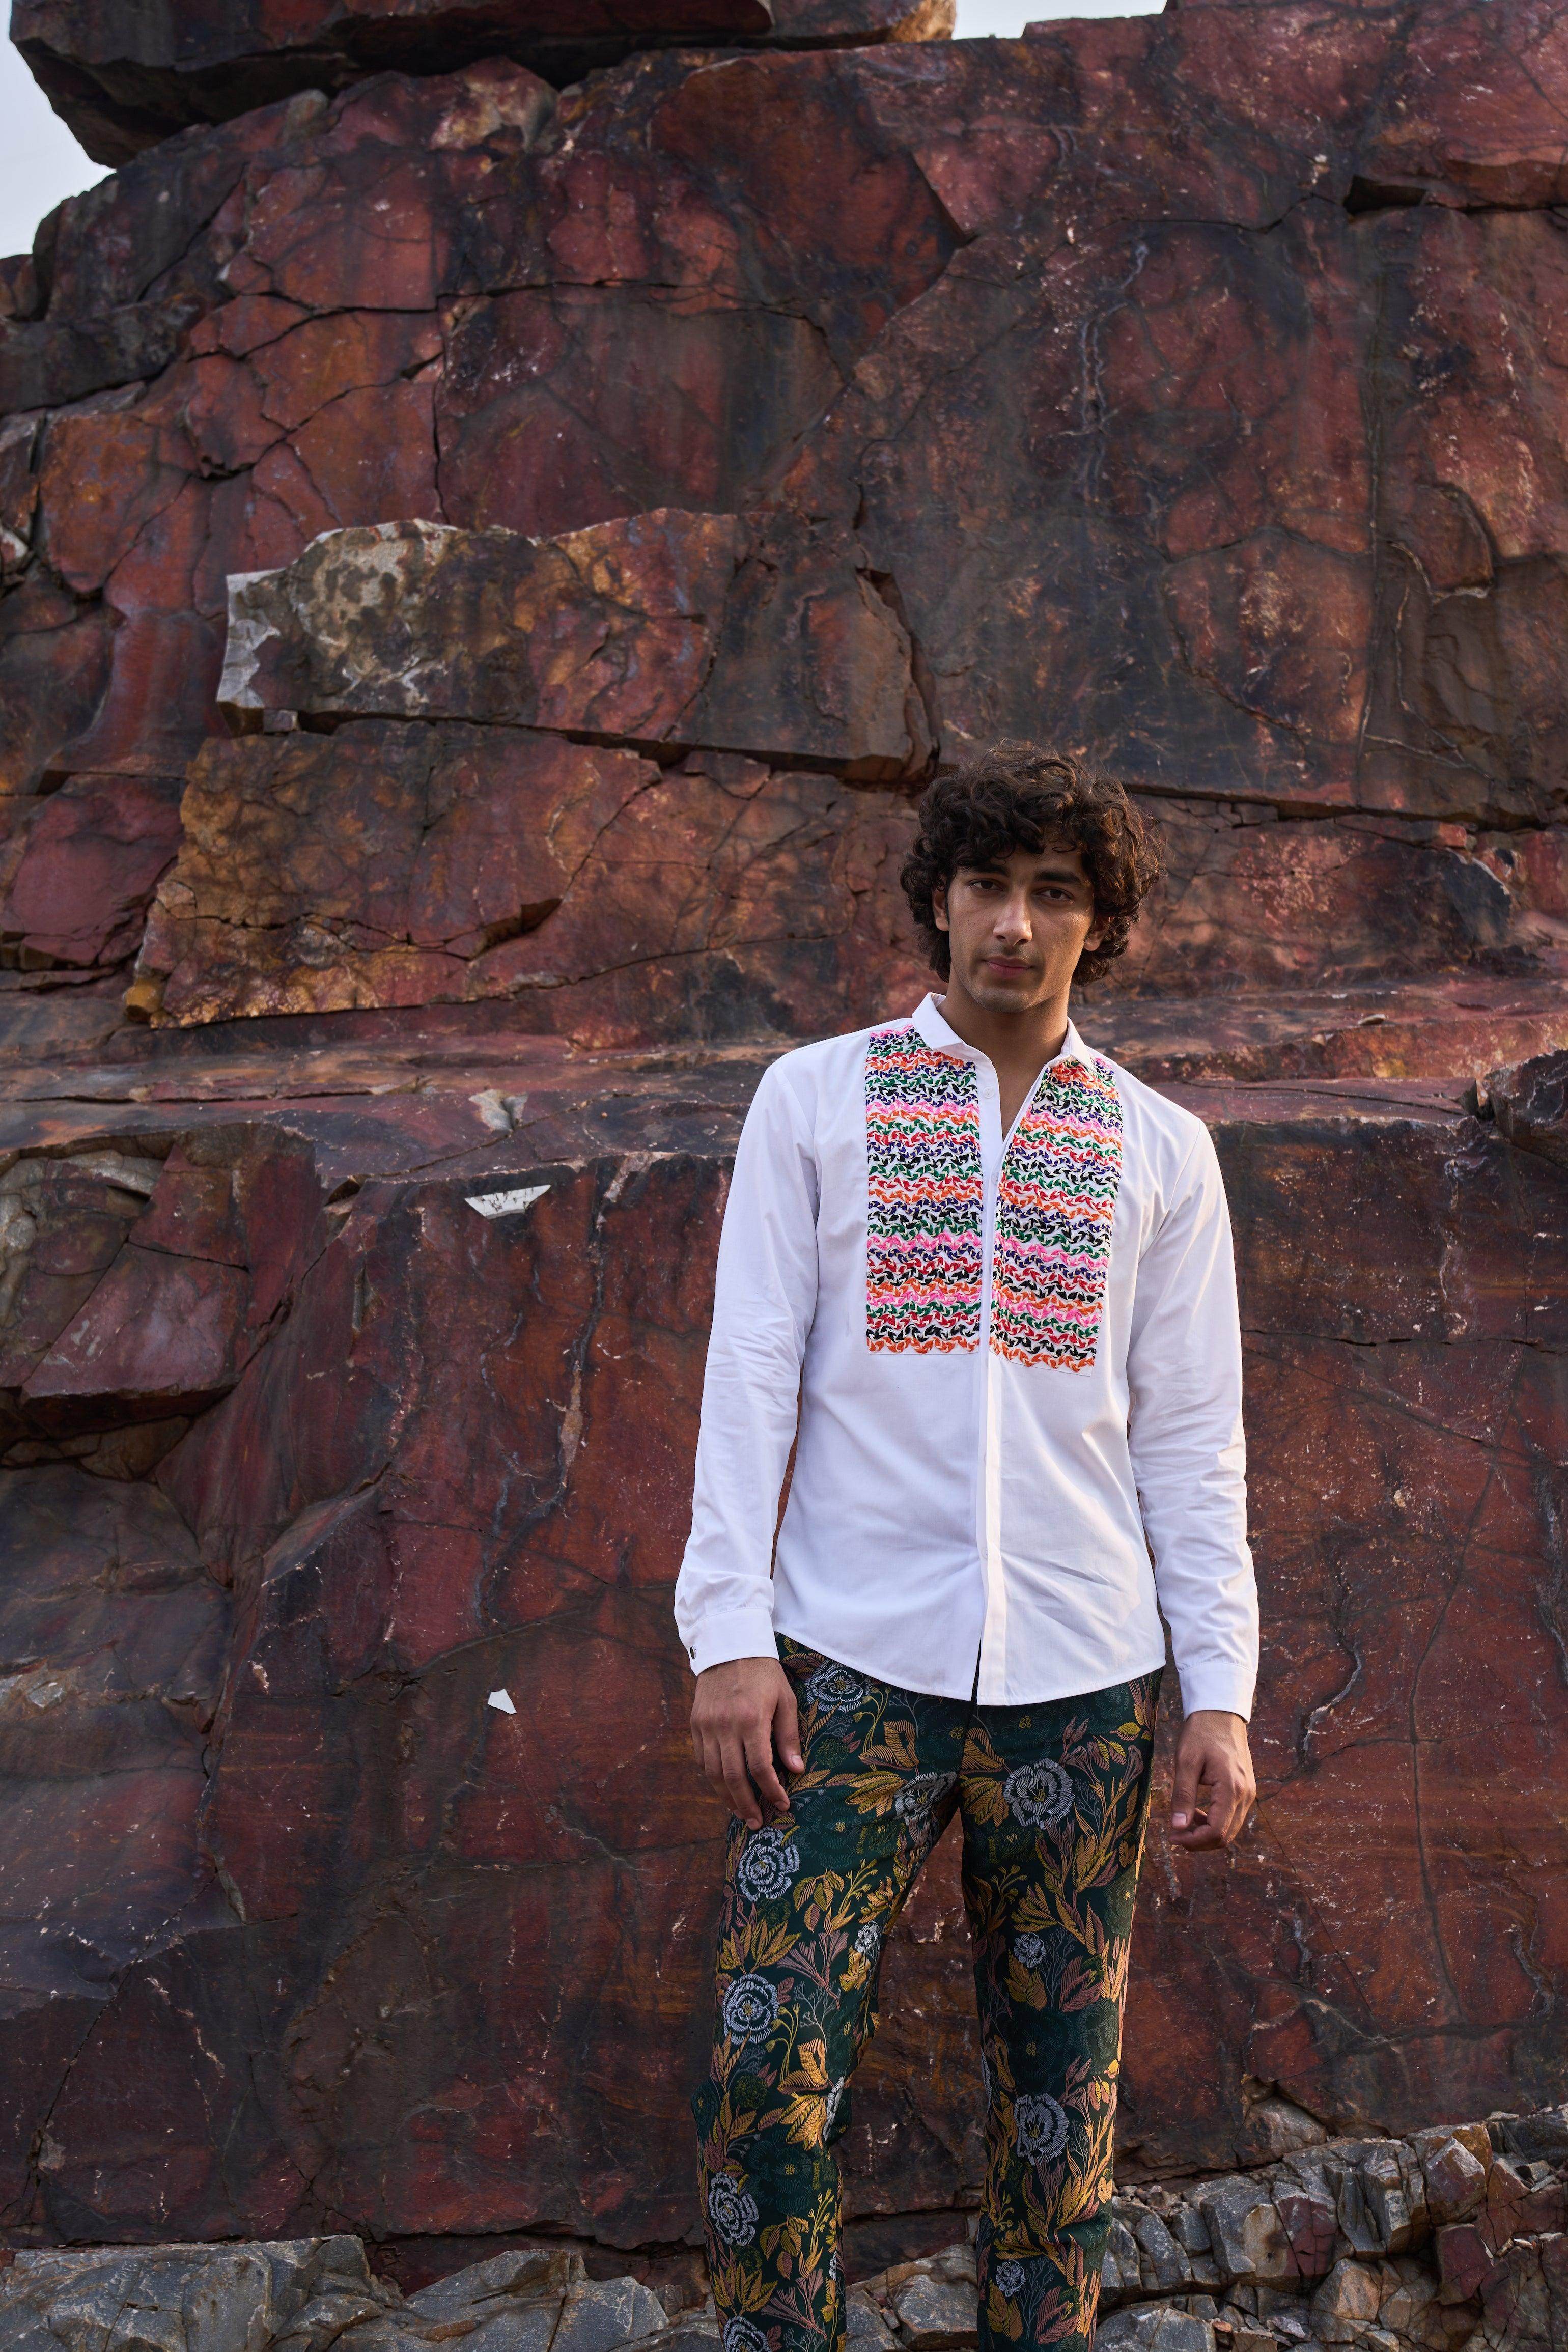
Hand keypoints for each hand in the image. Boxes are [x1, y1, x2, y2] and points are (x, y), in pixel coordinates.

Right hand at [691, 1657, 803, 1828]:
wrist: (729, 1645)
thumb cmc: (763, 1673)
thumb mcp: (784, 1699)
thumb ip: (788, 1735)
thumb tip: (796, 1769)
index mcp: (751, 1719)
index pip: (760, 1767)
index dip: (771, 1790)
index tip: (782, 1804)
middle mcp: (725, 1726)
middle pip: (733, 1777)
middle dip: (746, 1804)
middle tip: (757, 1822)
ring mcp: (706, 1726)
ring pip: (712, 1773)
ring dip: (727, 1798)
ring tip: (741, 1813)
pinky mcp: (695, 1724)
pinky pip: (701, 1759)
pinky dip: (711, 1779)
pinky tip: (723, 1789)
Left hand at [1169, 1710, 1254, 1850]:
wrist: (1221, 1713)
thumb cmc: (1201, 1733)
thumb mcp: (1185, 1761)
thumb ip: (1183, 1796)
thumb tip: (1177, 1827)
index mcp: (1231, 1788)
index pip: (1217, 1831)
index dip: (1193, 1841)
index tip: (1171, 1837)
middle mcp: (1245, 1795)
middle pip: (1225, 1836)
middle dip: (1199, 1841)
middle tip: (1174, 1834)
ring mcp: (1248, 1793)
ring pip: (1230, 1829)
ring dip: (1206, 1833)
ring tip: (1183, 1822)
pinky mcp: (1246, 1790)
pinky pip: (1233, 1817)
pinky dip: (1215, 1822)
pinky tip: (1197, 1812)